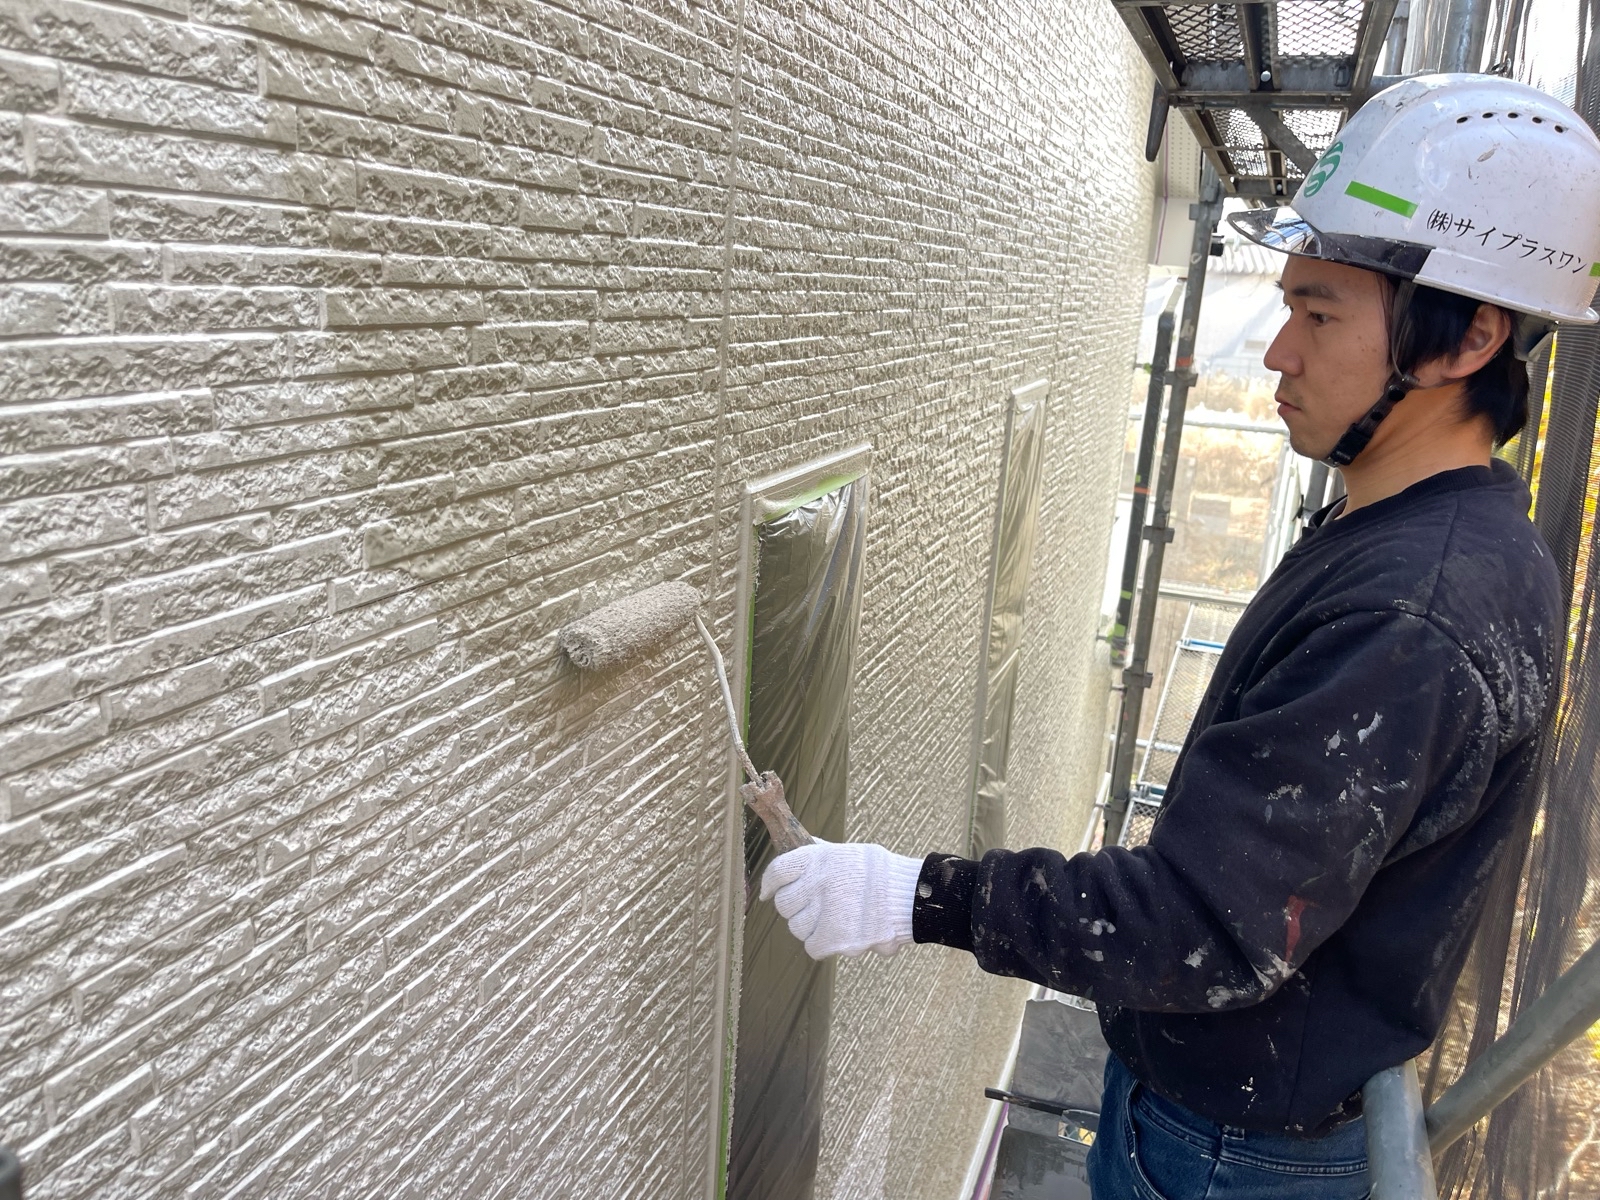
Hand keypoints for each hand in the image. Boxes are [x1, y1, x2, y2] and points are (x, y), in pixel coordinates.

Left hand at [759, 841, 922, 959]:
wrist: (912, 898)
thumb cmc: (883, 874)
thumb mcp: (849, 853)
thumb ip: (822, 854)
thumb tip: (802, 845)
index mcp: (819, 859)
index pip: (778, 870)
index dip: (769, 883)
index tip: (768, 892)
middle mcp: (817, 883)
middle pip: (784, 903)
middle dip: (795, 908)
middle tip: (814, 908)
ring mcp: (824, 911)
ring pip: (797, 927)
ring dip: (811, 927)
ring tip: (835, 920)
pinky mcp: (834, 938)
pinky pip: (812, 946)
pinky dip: (823, 944)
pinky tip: (839, 935)